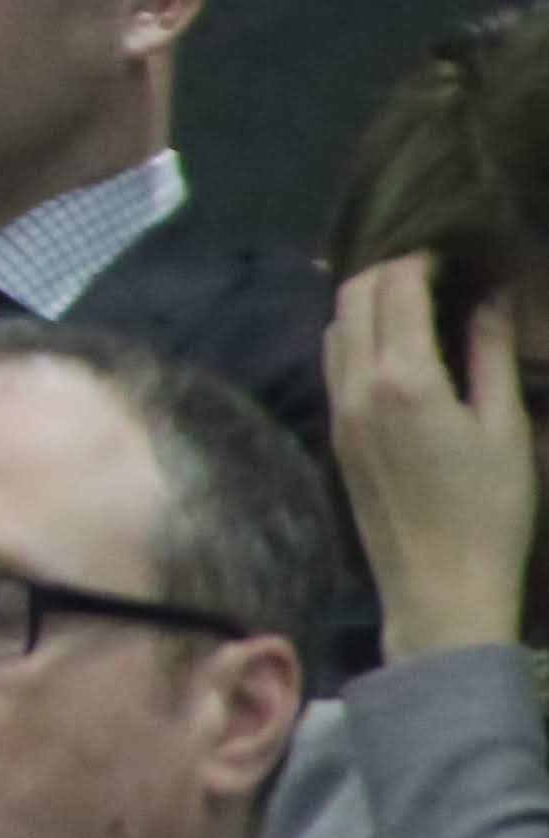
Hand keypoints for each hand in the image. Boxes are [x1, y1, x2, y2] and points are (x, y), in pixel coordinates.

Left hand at [328, 259, 536, 658]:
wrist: (437, 588)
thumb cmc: (489, 511)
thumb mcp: (505, 427)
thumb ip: (490, 353)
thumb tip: (489, 293)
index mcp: (401, 378)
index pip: (394, 287)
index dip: (422, 256)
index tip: (455, 249)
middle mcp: (355, 386)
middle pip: (352, 296)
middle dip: (390, 269)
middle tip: (438, 268)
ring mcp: (336, 410)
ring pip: (334, 327)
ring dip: (367, 301)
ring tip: (419, 301)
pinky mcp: (332, 433)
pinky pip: (333, 362)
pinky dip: (356, 335)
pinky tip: (395, 343)